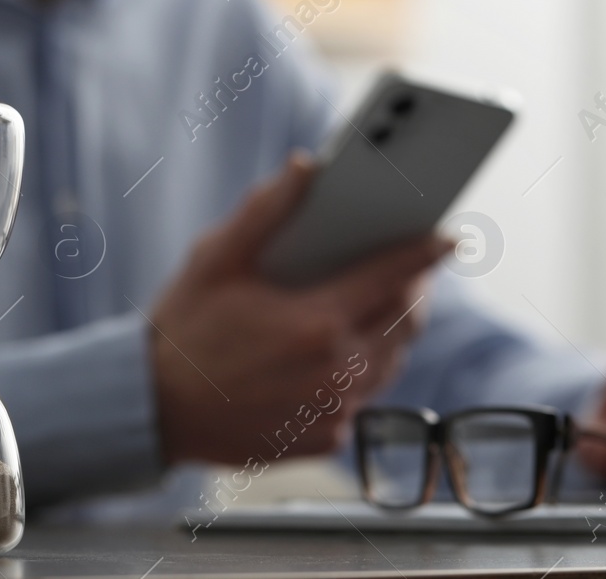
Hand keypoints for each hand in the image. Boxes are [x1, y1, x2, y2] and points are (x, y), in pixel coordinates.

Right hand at [148, 151, 451, 466]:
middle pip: (404, 321)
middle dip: (413, 289)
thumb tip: (306, 168)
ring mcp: (334, 410)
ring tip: (380, 302)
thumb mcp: (215, 260)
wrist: (155, 411)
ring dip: (393, 329)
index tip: (450, 237)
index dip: (425, 253)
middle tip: (409, 267)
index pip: (393, 278)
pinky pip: (363, 397)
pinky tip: (340, 350)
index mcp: (315, 322)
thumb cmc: (183, 330)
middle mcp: (335, 372)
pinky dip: (362, 370)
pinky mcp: (327, 438)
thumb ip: (266, 210)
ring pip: (391, 361)